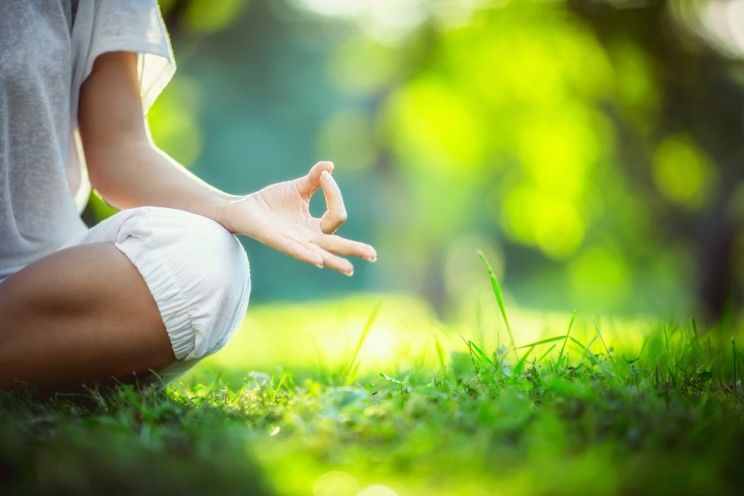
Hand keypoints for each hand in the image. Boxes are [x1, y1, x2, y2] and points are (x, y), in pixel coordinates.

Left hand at [221, 161, 376, 274]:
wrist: (241, 208)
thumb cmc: (270, 202)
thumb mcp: (297, 188)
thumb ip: (314, 179)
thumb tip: (330, 166)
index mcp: (314, 227)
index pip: (336, 215)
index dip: (334, 193)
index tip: (324, 175)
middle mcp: (307, 238)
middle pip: (336, 245)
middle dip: (355, 250)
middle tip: (373, 255)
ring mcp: (294, 242)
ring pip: (319, 254)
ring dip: (333, 261)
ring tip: (349, 269)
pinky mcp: (277, 241)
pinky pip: (295, 250)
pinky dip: (306, 254)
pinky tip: (317, 260)